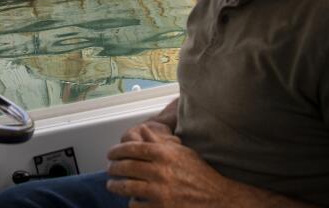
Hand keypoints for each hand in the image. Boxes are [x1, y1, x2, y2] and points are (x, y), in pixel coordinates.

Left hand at [107, 122, 229, 206]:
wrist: (218, 199)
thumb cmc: (199, 174)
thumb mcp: (181, 152)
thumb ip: (160, 142)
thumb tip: (144, 129)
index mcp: (164, 154)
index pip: (131, 149)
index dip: (116, 151)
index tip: (110, 154)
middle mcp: (160, 171)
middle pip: (125, 167)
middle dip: (113, 168)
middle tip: (109, 169)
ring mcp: (159, 192)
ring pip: (126, 187)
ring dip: (115, 186)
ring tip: (112, 185)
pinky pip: (135, 205)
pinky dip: (131, 202)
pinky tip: (131, 200)